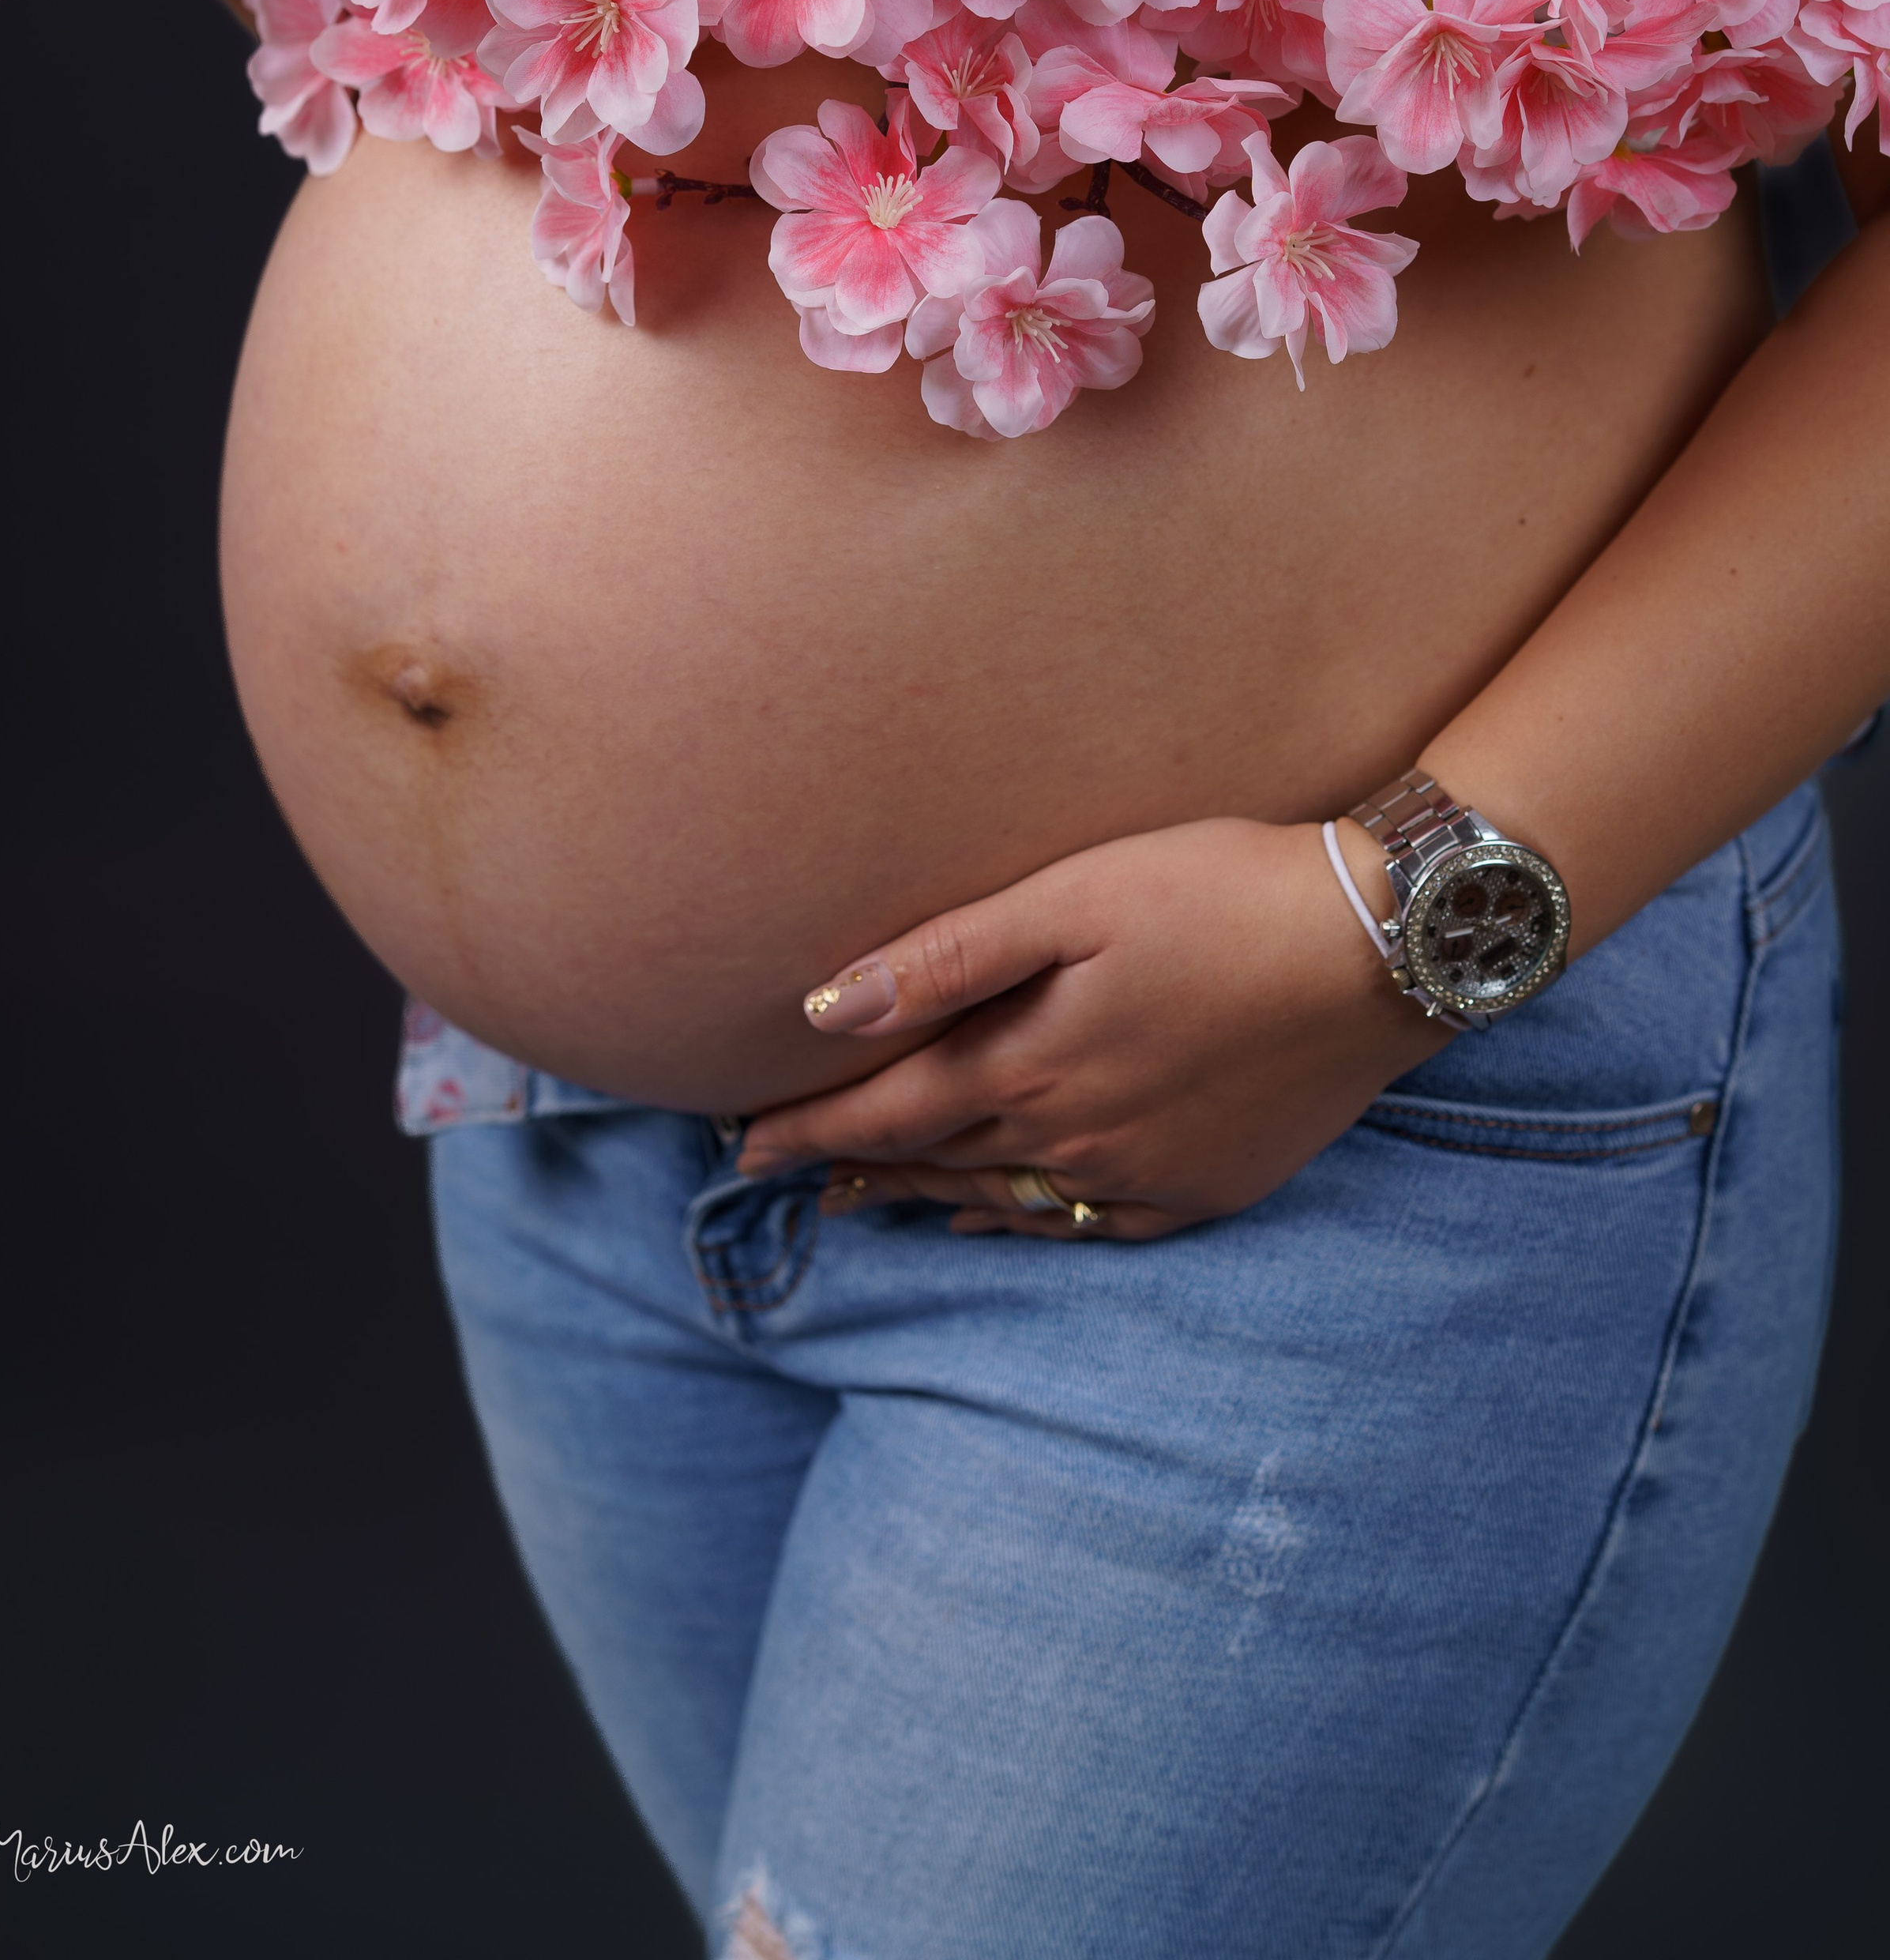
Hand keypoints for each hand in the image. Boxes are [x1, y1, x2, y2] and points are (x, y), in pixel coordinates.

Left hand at [737, 815, 1451, 1238]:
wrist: (1382, 947)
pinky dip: (1025, 1226)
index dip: (806, 1129)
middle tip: (776, 1175)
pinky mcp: (1208, 1186)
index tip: (737, 1147)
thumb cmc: (1221, 890)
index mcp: (1030, 1066)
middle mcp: (1075, 1139)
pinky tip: (996, 1224)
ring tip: (860, 1201)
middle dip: (848, 1166)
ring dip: (923, 1198)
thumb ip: (945, 957)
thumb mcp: (1074, 895)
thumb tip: (823, 1014)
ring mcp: (1145, 1174)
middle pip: (932, 1161)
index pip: (883, 1111)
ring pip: (1003, 1200)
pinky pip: (1090, 1229)